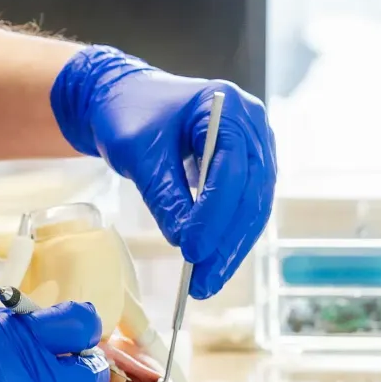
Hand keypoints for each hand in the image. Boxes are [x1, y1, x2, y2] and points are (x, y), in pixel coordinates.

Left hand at [51, 47, 276, 297]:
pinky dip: (227, 238)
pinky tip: (211, 265)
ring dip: (231, 248)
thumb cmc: (130, 114)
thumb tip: (184, 243)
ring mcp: (255, 148)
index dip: (215, 214)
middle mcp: (253, 126)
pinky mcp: (246, 169)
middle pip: (251, 193)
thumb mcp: (140, 153)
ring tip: (205, 284)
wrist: (125, 97)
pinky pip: (243, 208)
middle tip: (203, 282)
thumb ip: (165, 195)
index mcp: (230, 107)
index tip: (192, 251)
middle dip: (227, 242)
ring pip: (252, 207)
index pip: (233, 168)